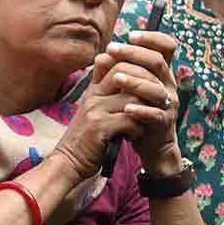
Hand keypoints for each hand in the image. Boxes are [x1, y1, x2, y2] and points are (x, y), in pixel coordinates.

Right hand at [52, 59, 148, 183]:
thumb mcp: (93, 110)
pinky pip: (130, 119)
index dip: (137, 70)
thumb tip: (125, 81)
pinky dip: (138, 129)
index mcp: (94, 90)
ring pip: (133, 97)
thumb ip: (106, 95)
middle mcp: (93, 95)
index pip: (115, 63)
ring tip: (143, 122)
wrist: (69, 161)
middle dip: (146, 85)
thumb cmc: (87, 138)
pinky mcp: (99, 127)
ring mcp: (94, 110)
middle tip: (154, 102)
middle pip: (125, 72)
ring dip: (144, 110)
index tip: (148, 86)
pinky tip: (134, 136)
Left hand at [100, 31, 182, 173]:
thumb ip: (118, 72)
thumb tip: (102, 55)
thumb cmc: (136, 110)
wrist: (150, 143)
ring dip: (135, 82)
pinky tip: (126, 109)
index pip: (166, 47)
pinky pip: (155, 115)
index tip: (131, 35)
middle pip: (157, 62)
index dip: (152, 38)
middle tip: (111, 48)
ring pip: (156, 89)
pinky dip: (141, 111)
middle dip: (133, 53)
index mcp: (160, 74)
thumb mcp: (128, 90)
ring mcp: (167, 104)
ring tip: (116, 78)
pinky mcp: (163, 123)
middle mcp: (168, 85)